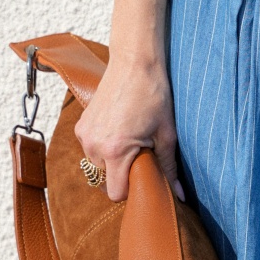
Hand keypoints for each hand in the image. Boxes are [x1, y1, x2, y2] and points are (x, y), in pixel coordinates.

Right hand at [73, 53, 182, 203]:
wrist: (134, 63)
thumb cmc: (153, 95)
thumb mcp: (166, 134)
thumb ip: (168, 168)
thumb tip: (178, 196)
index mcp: (115, 150)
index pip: (115, 193)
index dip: (131, 190)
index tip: (144, 177)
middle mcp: (93, 145)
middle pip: (106, 180)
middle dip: (123, 174)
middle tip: (142, 154)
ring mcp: (84, 135)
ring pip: (97, 166)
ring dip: (112, 161)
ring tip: (131, 140)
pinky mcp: (80, 126)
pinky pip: (91, 149)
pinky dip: (104, 147)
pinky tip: (120, 130)